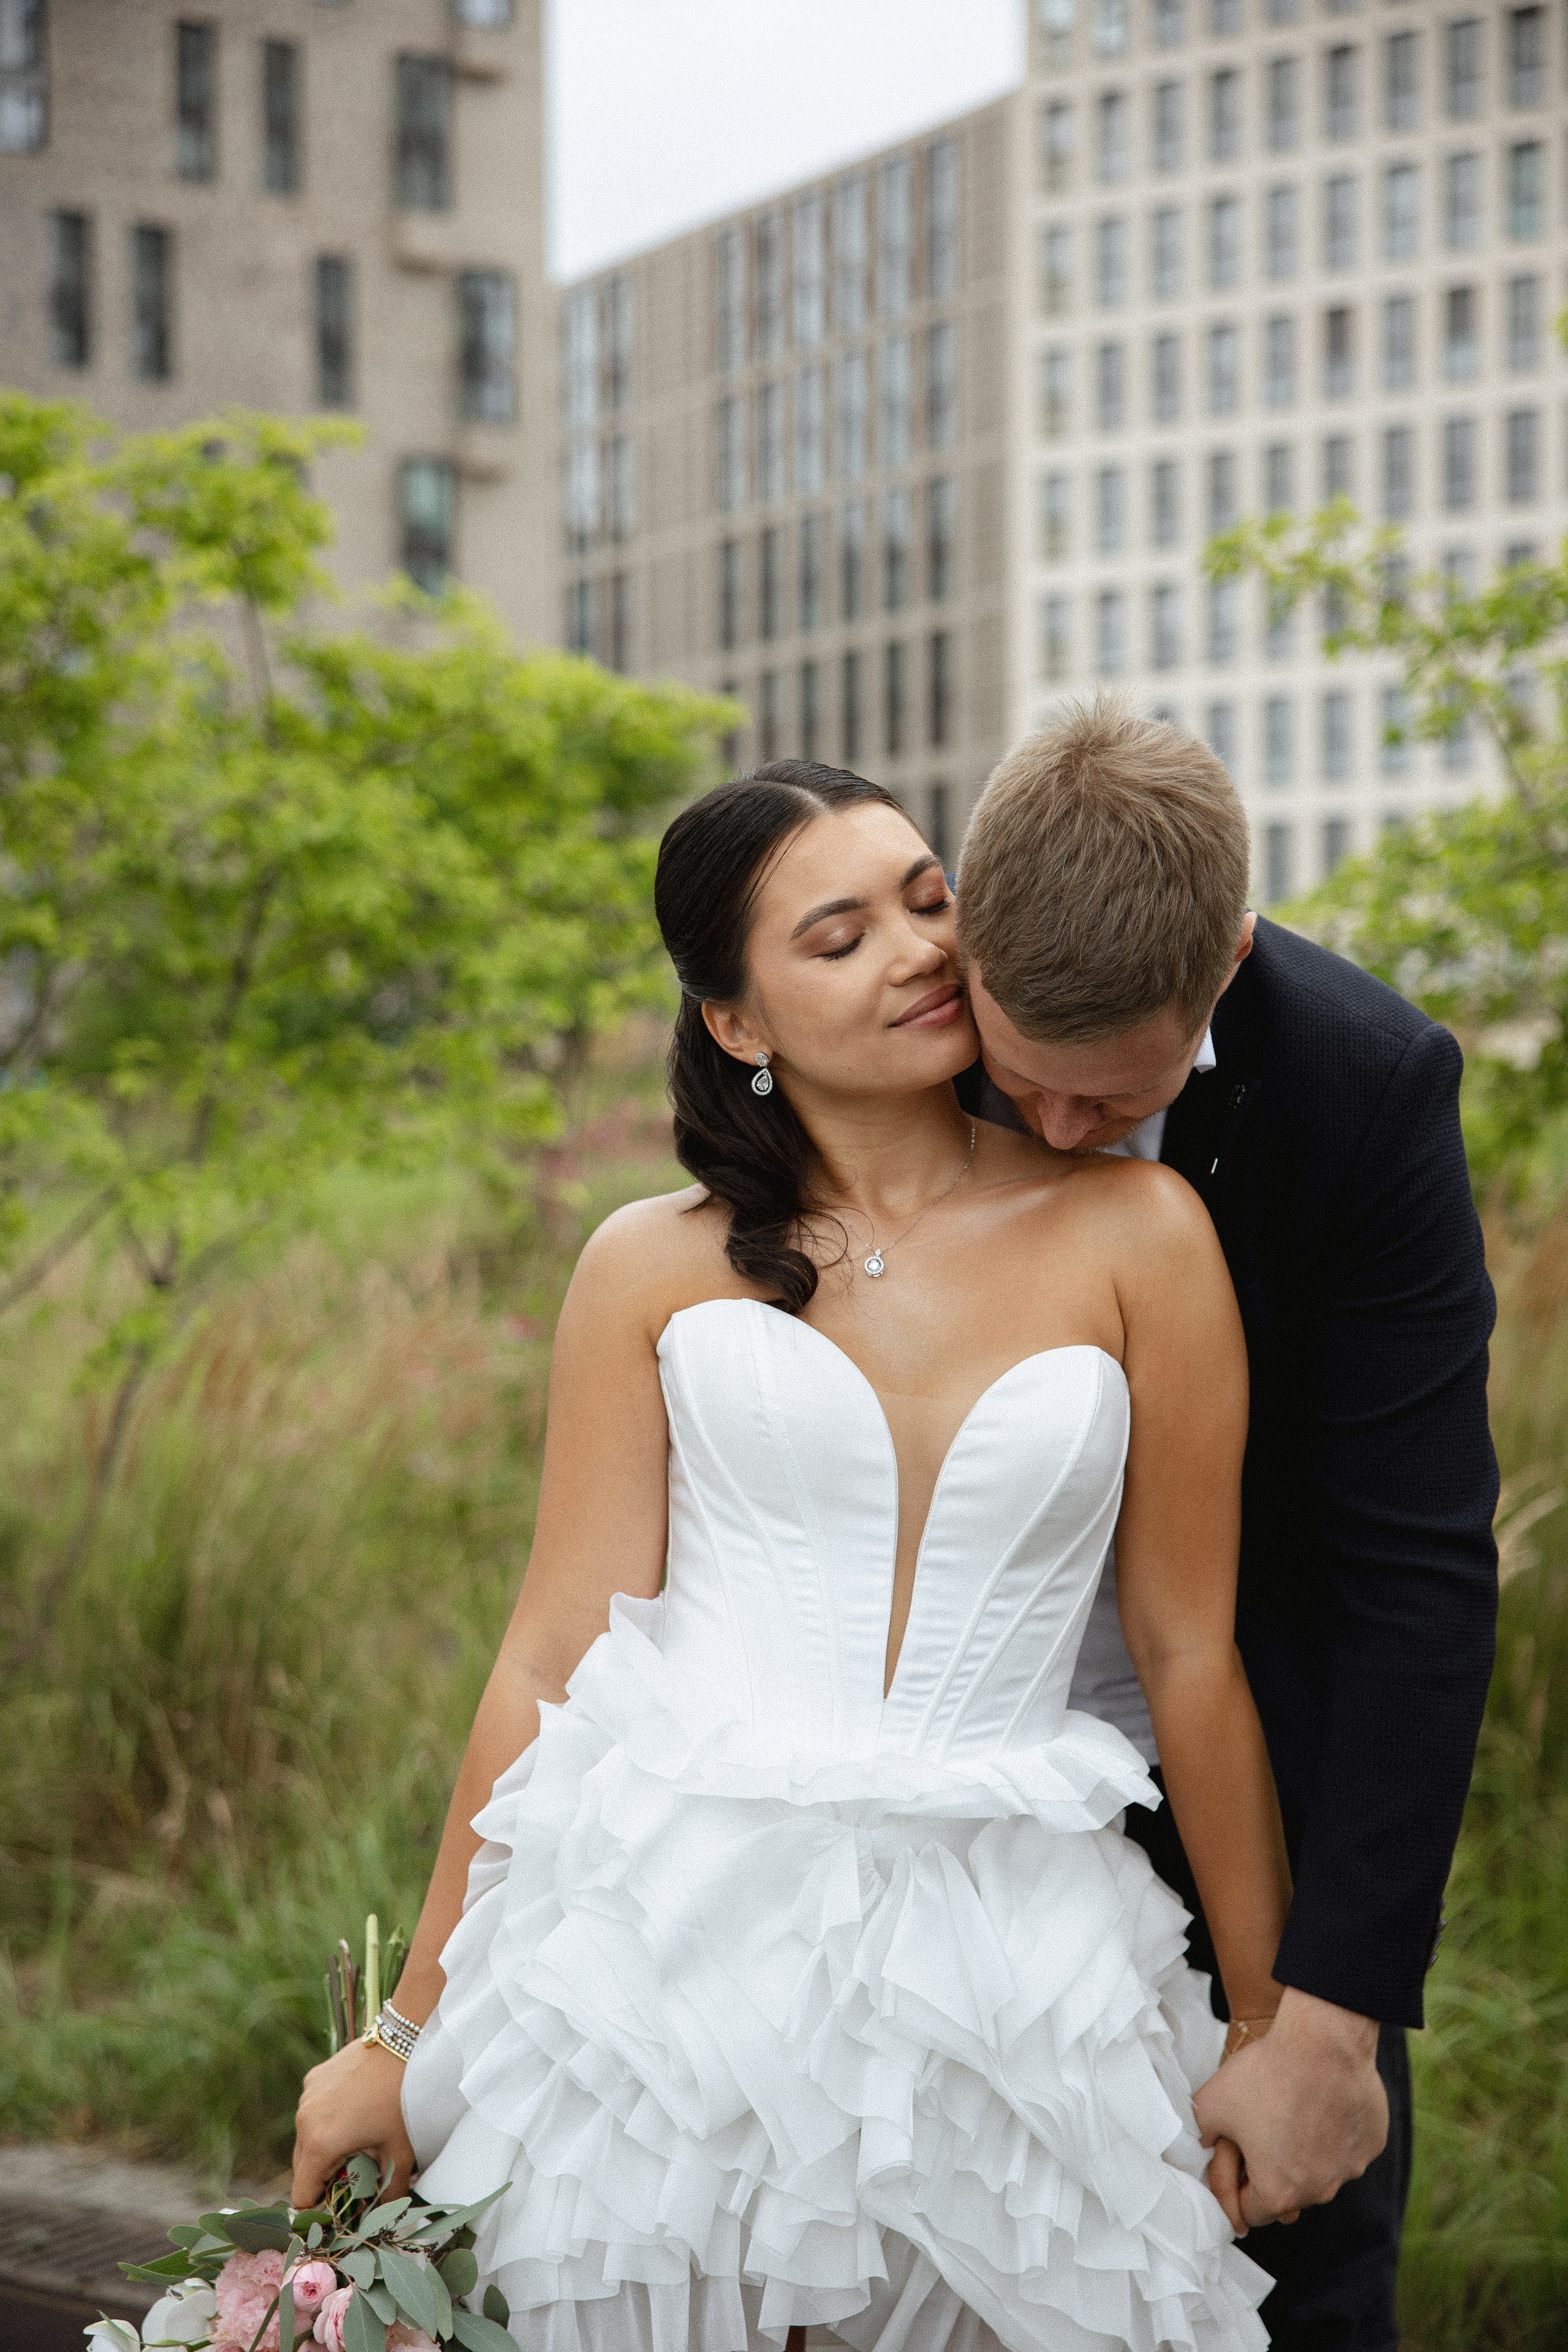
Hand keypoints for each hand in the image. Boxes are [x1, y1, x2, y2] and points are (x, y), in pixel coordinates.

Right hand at [292, 2038, 414, 2207]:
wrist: (404, 2043)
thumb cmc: (402, 2100)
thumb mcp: (400, 2152)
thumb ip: (391, 2191)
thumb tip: (386, 2213)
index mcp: (320, 2144)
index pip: (301, 2195)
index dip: (317, 2208)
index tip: (338, 2208)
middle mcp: (304, 2120)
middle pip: (302, 2168)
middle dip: (323, 2179)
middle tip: (352, 2176)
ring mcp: (306, 2096)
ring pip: (305, 2138)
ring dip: (323, 2148)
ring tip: (356, 2141)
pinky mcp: (313, 2077)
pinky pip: (312, 2111)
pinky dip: (325, 2120)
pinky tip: (354, 2112)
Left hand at [1192, 1986, 1387, 2228]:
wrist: (1321, 2041)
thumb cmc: (1265, 2075)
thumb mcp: (1210, 2105)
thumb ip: (1202, 2135)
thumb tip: (1203, 2146)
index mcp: (1279, 2193)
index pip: (1250, 2211)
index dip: (1235, 2189)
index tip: (1235, 2164)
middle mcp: (1319, 2191)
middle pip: (1289, 2195)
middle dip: (1271, 2173)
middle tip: (1261, 2136)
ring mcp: (1350, 2168)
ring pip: (1321, 2172)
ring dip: (1305, 2155)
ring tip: (1290, 2114)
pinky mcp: (1372, 2144)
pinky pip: (1347, 2147)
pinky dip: (1334, 2133)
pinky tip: (1321, 2102)